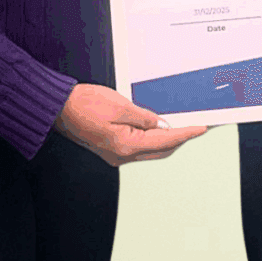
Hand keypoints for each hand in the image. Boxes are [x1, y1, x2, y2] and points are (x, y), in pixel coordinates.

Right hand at [55, 82, 206, 164]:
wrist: (59, 109)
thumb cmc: (83, 104)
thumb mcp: (120, 105)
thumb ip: (145, 117)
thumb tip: (163, 124)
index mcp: (126, 146)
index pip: (166, 140)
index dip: (186, 133)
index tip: (201, 128)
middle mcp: (122, 156)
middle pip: (161, 149)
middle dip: (180, 138)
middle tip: (196, 126)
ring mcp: (116, 155)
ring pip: (151, 149)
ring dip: (167, 138)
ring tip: (181, 124)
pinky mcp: (112, 149)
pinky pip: (139, 146)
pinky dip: (152, 137)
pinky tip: (157, 127)